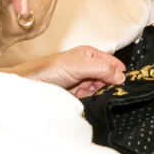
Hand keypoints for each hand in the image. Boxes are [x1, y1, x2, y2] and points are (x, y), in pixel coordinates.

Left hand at [11, 44, 125, 97]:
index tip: (123, 83)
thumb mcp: (79, 65)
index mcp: (90, 54)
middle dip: (104, 85)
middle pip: (108, 78)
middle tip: (96, 88)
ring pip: (99, 89)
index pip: (112, 62)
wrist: (30, 85)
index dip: (118, 72)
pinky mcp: (77, 94)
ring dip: (94, 93)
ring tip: (81, 92)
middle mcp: (87, 66)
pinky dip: (87, 99)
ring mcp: (82, 81)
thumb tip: (121, 76)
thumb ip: (102, 69)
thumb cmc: (49, 70)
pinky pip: (90, 98)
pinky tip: (78, 97)